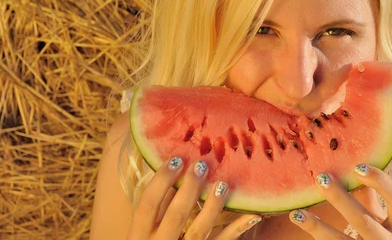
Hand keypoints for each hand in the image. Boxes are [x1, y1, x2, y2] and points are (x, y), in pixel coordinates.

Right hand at [127, 156, 261, 239]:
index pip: (148, 204)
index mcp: (139, 236)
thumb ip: (155, 212)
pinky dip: (237, 229)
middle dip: (190, 188)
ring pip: (199, 230)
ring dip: (212, 206)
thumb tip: (172, 178)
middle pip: (176, 214)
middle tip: (202, 165)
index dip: (161, 180)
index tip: (176, 159)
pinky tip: (252, 215)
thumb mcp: (142, 235)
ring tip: (222, 184)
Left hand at [289, 164, 391, 238]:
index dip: (380, 181)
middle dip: (341, 199)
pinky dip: (315, 233)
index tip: (356, 166)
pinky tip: (298, 219)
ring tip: (297, 214)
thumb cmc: (384, 237)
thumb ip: (372, 196)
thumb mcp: (386, 220)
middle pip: (364, 221)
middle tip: (321, 178)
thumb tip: (353, 164)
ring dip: (318, 227)